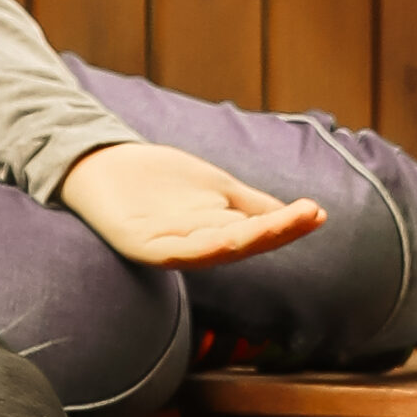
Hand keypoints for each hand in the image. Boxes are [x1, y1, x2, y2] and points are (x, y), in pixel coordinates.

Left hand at [57, 143, 325, 268]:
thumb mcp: (215, 188)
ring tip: (281, 224)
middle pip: (243, 243)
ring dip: (251, 239)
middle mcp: (195, 247)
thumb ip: (252, 205)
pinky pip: (177, 252)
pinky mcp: (140, 246)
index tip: (317, 212)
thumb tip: (304, 214)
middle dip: (277, 231)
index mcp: (215, 234)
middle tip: (310, 215)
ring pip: (217, 250)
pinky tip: (230, 239)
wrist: (99, 164)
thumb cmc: (157, 179)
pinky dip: (206, 247)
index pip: (257, 234)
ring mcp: (168, 248)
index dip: (287, 226)